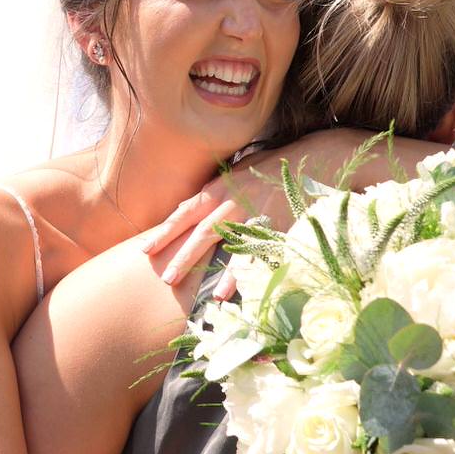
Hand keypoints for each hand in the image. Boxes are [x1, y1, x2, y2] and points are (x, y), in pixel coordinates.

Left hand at [140, 165, 286, 299]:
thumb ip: (209, 194)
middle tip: (165, 279)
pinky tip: (234, 290)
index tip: (145, 251)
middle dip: (183, 256)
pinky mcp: (277, 225)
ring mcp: (256, 214)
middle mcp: (233, 201)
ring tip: (205, 294)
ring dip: (217, 270)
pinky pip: (260, 252)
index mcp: (218, 189)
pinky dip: (247, 273)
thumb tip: (181, 209)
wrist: (309, 159)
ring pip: (231, 244)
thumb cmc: (264, 168)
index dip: (165, 232)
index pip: (185, 213)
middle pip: (203, 232)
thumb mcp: (231, 174)